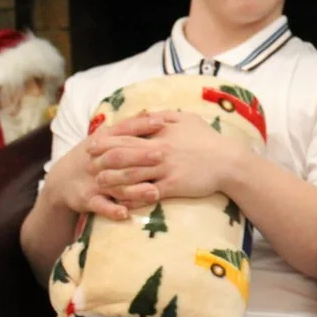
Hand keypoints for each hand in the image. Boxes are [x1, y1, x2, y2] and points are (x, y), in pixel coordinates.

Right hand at [43, 123, 156, 220]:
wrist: (61, 180)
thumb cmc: (93, 156)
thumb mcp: (105, 138)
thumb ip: (128, 128)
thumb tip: (152, 112)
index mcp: (103, 141)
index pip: (122, 131)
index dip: (141, 125)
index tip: (161, 122)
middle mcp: (97, 160)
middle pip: (118, 156)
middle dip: (139, 156)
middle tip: (161, 155)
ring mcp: (92, 181)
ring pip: (114, 184)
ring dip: (134, 189)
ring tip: (154, 192)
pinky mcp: (87, 200)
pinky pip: (100, 206)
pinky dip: (111, 210)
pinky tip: (125, 214)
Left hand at [87, 110, 250, 201]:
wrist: (229, 161)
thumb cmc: (208, 139)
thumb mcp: (187, 119)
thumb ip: (164, 115)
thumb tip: (145, 114)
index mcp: (161, 133)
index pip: (128, 135)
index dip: (108, 140)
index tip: (93, 143)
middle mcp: (160, 150)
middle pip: (125, 154)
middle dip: (104, 160)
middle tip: (87, 164)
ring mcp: (165, 169)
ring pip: (132, 175)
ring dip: (113, 180)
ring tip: (98, 184)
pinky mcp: (172, 186)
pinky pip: (147, 193)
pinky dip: (132, 198)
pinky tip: (121, 202)